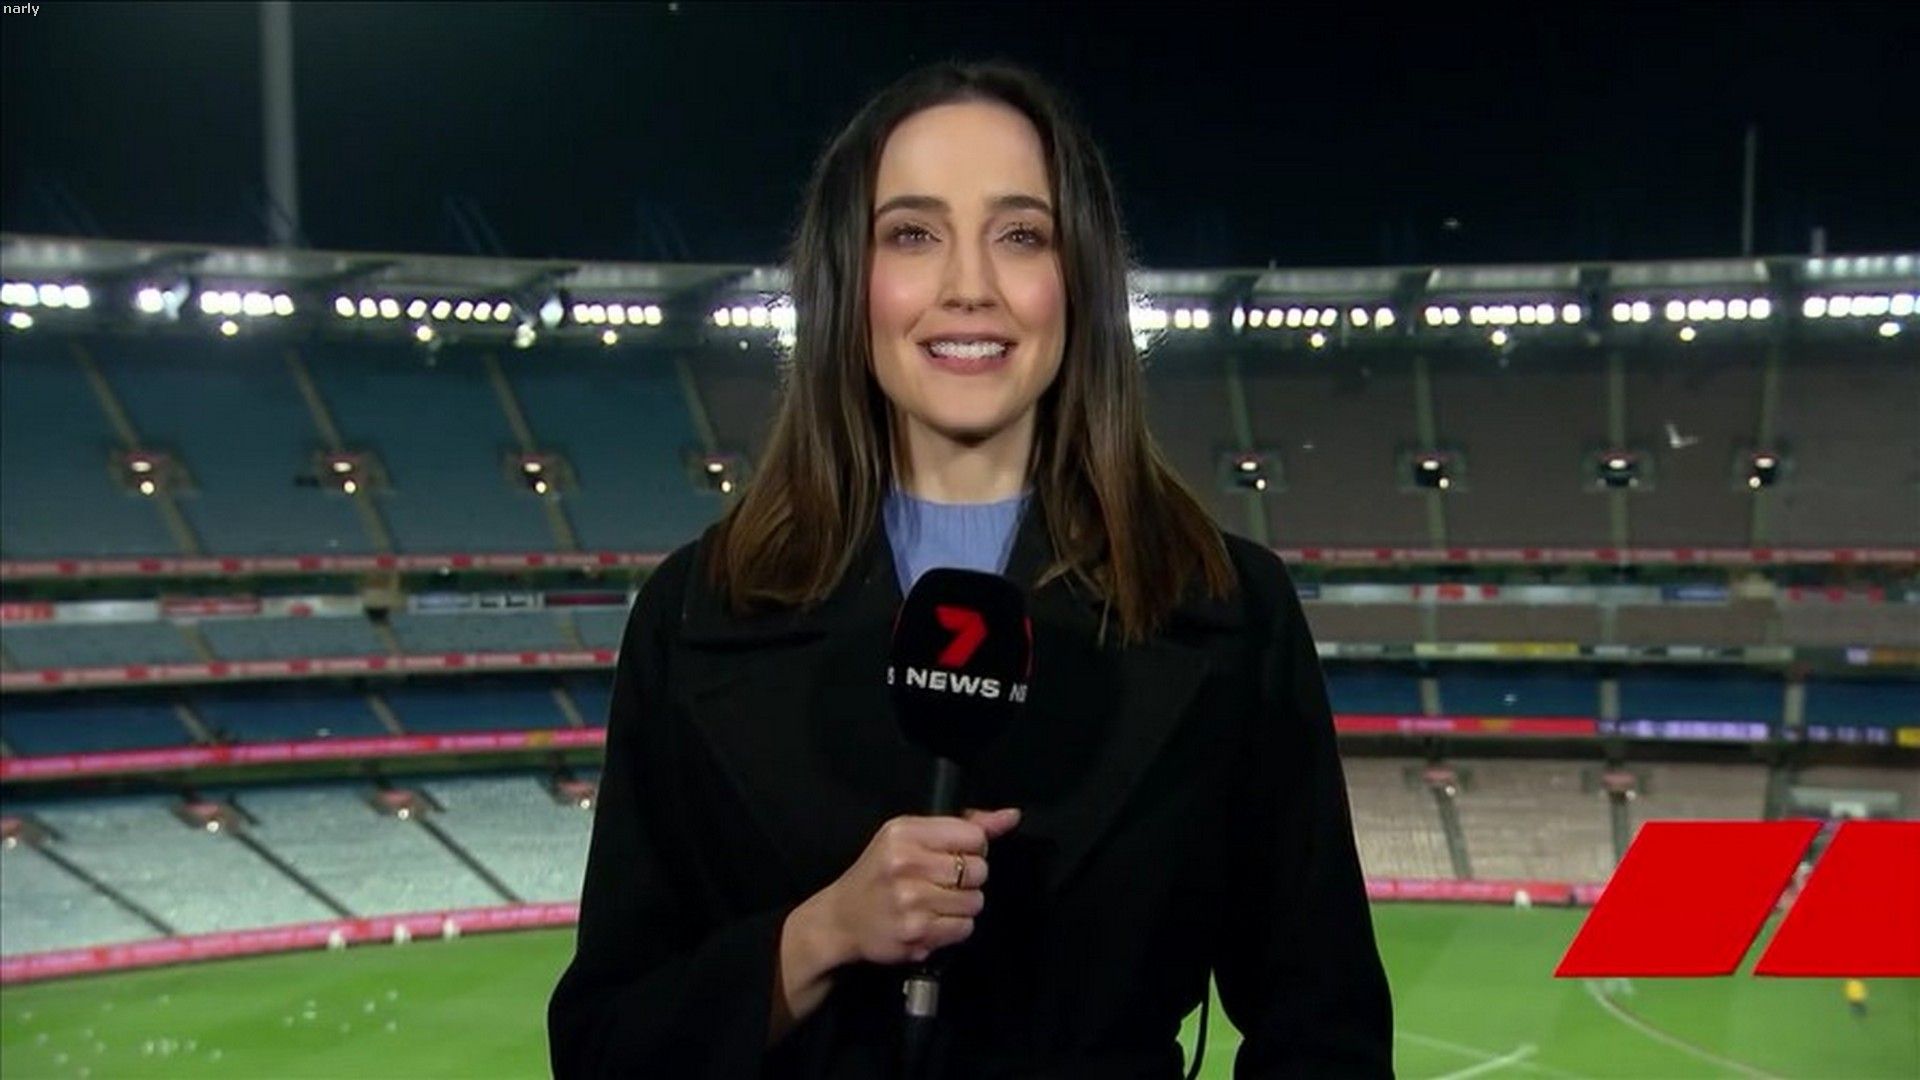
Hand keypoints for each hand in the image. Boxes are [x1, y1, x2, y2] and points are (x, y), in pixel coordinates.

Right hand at [816, 808, 1021, 965]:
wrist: (840, 919)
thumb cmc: (879, 874)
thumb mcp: (910, 837)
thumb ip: (963, 825)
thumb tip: (1011, 817)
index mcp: (905, 832)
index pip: (974, 836)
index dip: (973, 848)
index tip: (955, 856)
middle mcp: (906, 863)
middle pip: (979, 870)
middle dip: (969, 878)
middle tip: (943, 882)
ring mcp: (911, 900)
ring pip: (975, 901)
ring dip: (962, 905)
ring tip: (935, 903)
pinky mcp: (916, 933)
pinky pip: (964, 928)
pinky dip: (954, 927)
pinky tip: (931, 921)